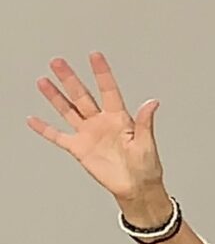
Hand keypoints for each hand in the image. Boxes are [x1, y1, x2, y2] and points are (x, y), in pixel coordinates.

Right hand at [27, 52, 166, 214]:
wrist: (136, 187)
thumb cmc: (146, 166)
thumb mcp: (147, 143)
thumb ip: (145, 122)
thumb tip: (152, 103)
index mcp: (119, 118)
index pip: (109, 90)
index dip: (101, 73)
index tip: (95, 56)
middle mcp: (101, 122)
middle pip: (82, 95)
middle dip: (70, 79)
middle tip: (58, 62)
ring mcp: (88, 134)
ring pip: (68, 110)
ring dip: (55, 96)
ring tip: (43, 81)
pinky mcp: (78, 148)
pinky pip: (57, 136)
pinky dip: (44, 128)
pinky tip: (32, 119)